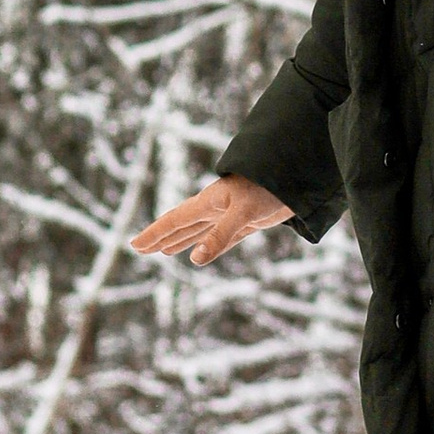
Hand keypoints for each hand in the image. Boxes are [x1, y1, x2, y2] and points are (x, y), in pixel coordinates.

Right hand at [128, 175, 294, 264]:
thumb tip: (194, 260)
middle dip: (160, 237)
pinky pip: (219, 237)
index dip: (154, 234)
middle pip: (181, 226)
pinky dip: (207, 244)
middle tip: (140, 248)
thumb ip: (220, 235)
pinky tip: (202, 250)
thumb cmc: (269, 186)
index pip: (174, 221)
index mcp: (209, 202)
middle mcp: (216, 208)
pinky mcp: (248, 221)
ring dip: (180, 241)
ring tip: (163, 250)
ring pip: (198, 231)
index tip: (135, 245)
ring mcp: (231, 214)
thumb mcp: (244, 212)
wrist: (298, 173)